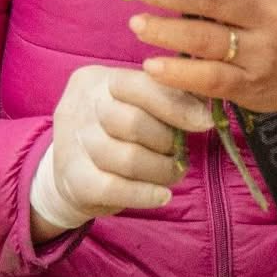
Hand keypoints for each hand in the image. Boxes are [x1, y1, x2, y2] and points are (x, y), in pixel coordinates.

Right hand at [31, 66, 210, 239]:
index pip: (139, 84)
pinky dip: (145, 194)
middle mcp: (79, 107)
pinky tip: (162, 195)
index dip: (176, 105)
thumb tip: (204, 107)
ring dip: (161, 170)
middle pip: (133, 122)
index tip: (204, 122)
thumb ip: (166, 98)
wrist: (72, 173)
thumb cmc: (115, 132)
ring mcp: (71, 144)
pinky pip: (115, 189)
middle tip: (180, 152)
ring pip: (128, 159)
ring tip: (173, 173)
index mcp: (95, 80)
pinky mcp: (73, 180)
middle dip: (167, 141)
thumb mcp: (134, 105)